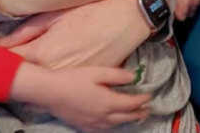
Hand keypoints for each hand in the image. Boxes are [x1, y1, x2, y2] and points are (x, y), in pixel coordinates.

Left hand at [0, 0, 151, 68]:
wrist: (128, 20)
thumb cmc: (94, 11)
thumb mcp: (58, 15)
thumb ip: (27, 30)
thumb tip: (2, 44)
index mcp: (43, 52)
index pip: (11, 62)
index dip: (2, 59)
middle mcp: (53, 71)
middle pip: (25, 75)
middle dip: (18, 67)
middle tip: (15, 57)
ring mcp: (69, 80)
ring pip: (43, 82)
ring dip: (37, 75)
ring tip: (39, 64)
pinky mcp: (84, 83)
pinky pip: (63, 83)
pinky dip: (57, 78)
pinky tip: (61, 66)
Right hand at [9, 61, 149, 130]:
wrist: (50, 92)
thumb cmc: (73, 79)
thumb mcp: (98, 72)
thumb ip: (117, 75)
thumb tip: (133, 77)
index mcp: (107, 102)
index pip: (131, 103)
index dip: (142, 100)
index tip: (149, 95)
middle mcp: (102, 116)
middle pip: (126, 117)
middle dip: (139, 113)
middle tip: (148, 109)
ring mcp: (92, 123)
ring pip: (115, 125)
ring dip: (127, 121)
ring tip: (135, 116)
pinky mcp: (83, 126)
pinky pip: (102, 130)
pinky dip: (113, 127)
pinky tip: (113, 123)